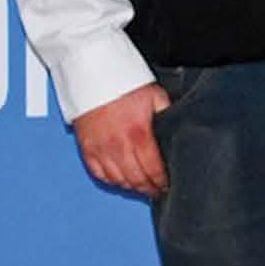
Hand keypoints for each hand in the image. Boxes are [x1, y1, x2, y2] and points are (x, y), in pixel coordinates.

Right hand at [74, 81, 170, 197]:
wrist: (92, 74)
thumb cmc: (123, 83)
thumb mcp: (155, 96)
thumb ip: (167, 116)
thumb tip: (177, 131)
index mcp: (139, 134)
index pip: (153, 170)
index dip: (162, 182)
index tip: (167, 185)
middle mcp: (119, 145)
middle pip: (136, 180)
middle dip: (149, 189)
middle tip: (157, 191)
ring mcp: (101, 149)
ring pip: (118, 181)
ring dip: (132, 187)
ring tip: (141, 187)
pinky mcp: (87, 148)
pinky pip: (99, 174)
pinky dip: (111, 181)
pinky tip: (120, 180)